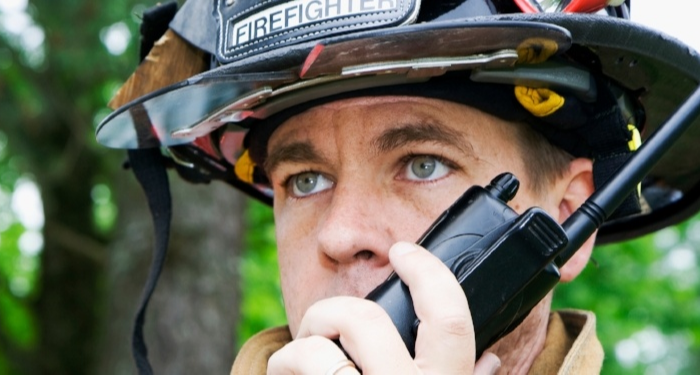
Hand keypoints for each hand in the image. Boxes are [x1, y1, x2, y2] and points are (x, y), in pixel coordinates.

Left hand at [267, 241, 500, 373]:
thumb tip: (490, 360)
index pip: (450, 320)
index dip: (428, 273)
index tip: (405, 251)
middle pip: (366, 321)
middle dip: (334, 310)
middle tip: (324, 325)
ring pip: (316, 351)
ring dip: (299, 346)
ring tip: (296, 361)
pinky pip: (294, 372)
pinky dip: (285, 368)